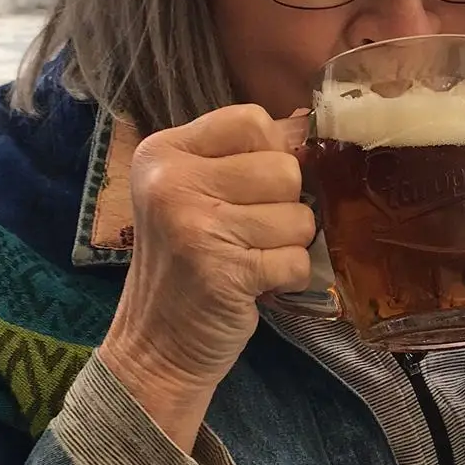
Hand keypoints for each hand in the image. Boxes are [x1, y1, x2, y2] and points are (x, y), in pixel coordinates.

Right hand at [99, 105, 315, 451]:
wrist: (156, 345)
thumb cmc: (185, 263)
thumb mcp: (194, 194)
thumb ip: (241, 158)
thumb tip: (308, 126)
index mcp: (163, 153)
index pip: (252, 120)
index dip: (271, 152)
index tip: (252, 188)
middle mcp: (172, 183)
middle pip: (284, 168)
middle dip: (284, 206)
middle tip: (249, 233)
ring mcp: (196, 227)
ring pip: (299, 216)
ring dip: (287, 245)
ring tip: (250, 259)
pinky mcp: (223, 272)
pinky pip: (297, 260)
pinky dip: (288, 277)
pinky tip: (256, 284)